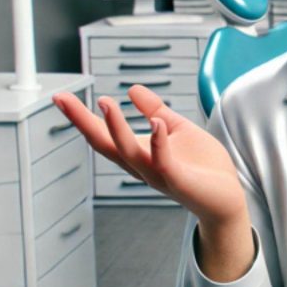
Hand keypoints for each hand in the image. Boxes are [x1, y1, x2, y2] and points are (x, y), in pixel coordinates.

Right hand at [52, 86, 247, 228]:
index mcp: (138, 153)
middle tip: (63, 99)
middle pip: (104, 144)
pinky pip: (163, 162)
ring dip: (116, 128)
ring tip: (105, 103)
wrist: (226, 198)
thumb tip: (133, 88)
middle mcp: (141, 166)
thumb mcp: (177, 128)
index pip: (103, 133)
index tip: (60, 97)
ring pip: (129, 153)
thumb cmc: (203, 166)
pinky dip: (159, 142)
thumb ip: (156, 109)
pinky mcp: (178, 180)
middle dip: (82, 122)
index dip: (81, 116)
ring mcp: (158, 175)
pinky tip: (156, 123)